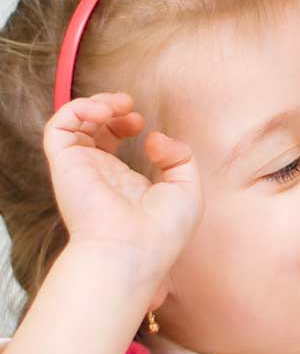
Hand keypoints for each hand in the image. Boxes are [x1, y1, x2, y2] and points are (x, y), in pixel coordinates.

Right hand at [44, 92, 201, 278]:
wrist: (134, 249)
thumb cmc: (163, 231)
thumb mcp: (187, 189)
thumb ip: (179, 157)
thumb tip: (154, 137)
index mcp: (122, 182)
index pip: (111, 142)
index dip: (124, 122)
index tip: (142, 123)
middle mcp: (98, 173)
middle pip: (90, 128)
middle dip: (109, 107)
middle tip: (129, 106)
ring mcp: (80, 168)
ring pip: (71, 124)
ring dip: (94, 103)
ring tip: (117, 106)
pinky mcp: (65, 164)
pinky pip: (57, 128)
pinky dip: (77, 109)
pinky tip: (103, 112)